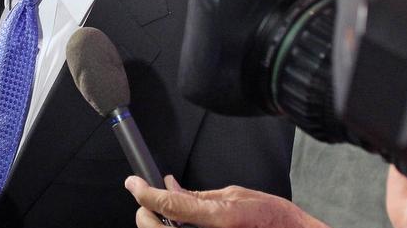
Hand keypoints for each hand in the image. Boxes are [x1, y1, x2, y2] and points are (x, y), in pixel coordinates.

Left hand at [126, 175, 329, 227]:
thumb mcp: (236, 195)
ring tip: (164, 214)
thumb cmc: (272, 218)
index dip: (146, 192)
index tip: (133, 183)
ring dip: (157, 226)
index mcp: (221, 218)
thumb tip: (171, 187)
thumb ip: (200, 196)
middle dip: (145, 213)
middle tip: (146, 200)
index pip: (170, 205)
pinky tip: (177, 224)